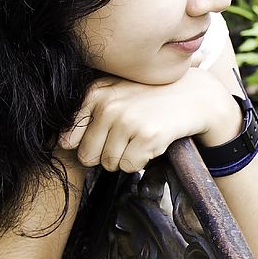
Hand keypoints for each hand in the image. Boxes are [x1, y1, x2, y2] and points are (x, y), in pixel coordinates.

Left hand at [58, 68, 238, 171]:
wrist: (196, 96)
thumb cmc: (153, 97)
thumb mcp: (118, 93)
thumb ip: (88, 112)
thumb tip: (61, 143)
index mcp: (96, 92)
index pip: (71, 138)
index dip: (90, 143)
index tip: (109, 134)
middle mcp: (108, 104)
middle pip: (89, 155)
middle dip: (107, 154)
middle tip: (129, 137)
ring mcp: (127, 120)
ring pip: (109, 163)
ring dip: (127, 158)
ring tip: (142, 137)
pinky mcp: (146, 135)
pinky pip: (130, 166)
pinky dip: (142, 161)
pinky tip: (154, 141)